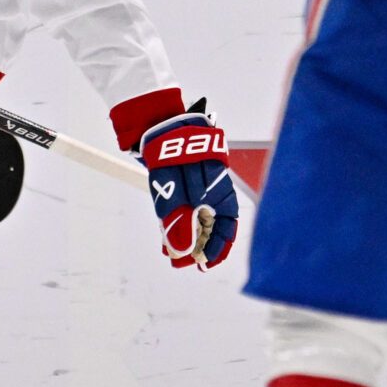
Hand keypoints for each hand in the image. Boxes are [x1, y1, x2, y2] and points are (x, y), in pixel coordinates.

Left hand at [139, 106, 238, 268]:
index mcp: (220, 191)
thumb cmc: (172, 152)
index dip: (217, 248)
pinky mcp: (184, 186)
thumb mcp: (174, 190)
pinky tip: (167, 237)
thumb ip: (179, 220)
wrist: (159, 123)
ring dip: (186, 238)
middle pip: (211, 226)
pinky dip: (177, 224)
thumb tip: (182, 251)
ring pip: (196, 220)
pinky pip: (185, 210)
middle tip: (182, 263)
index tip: (203, 263)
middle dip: (198, 247)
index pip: (226, 226)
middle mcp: (213, 191)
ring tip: (172, 254)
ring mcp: (198, 188)